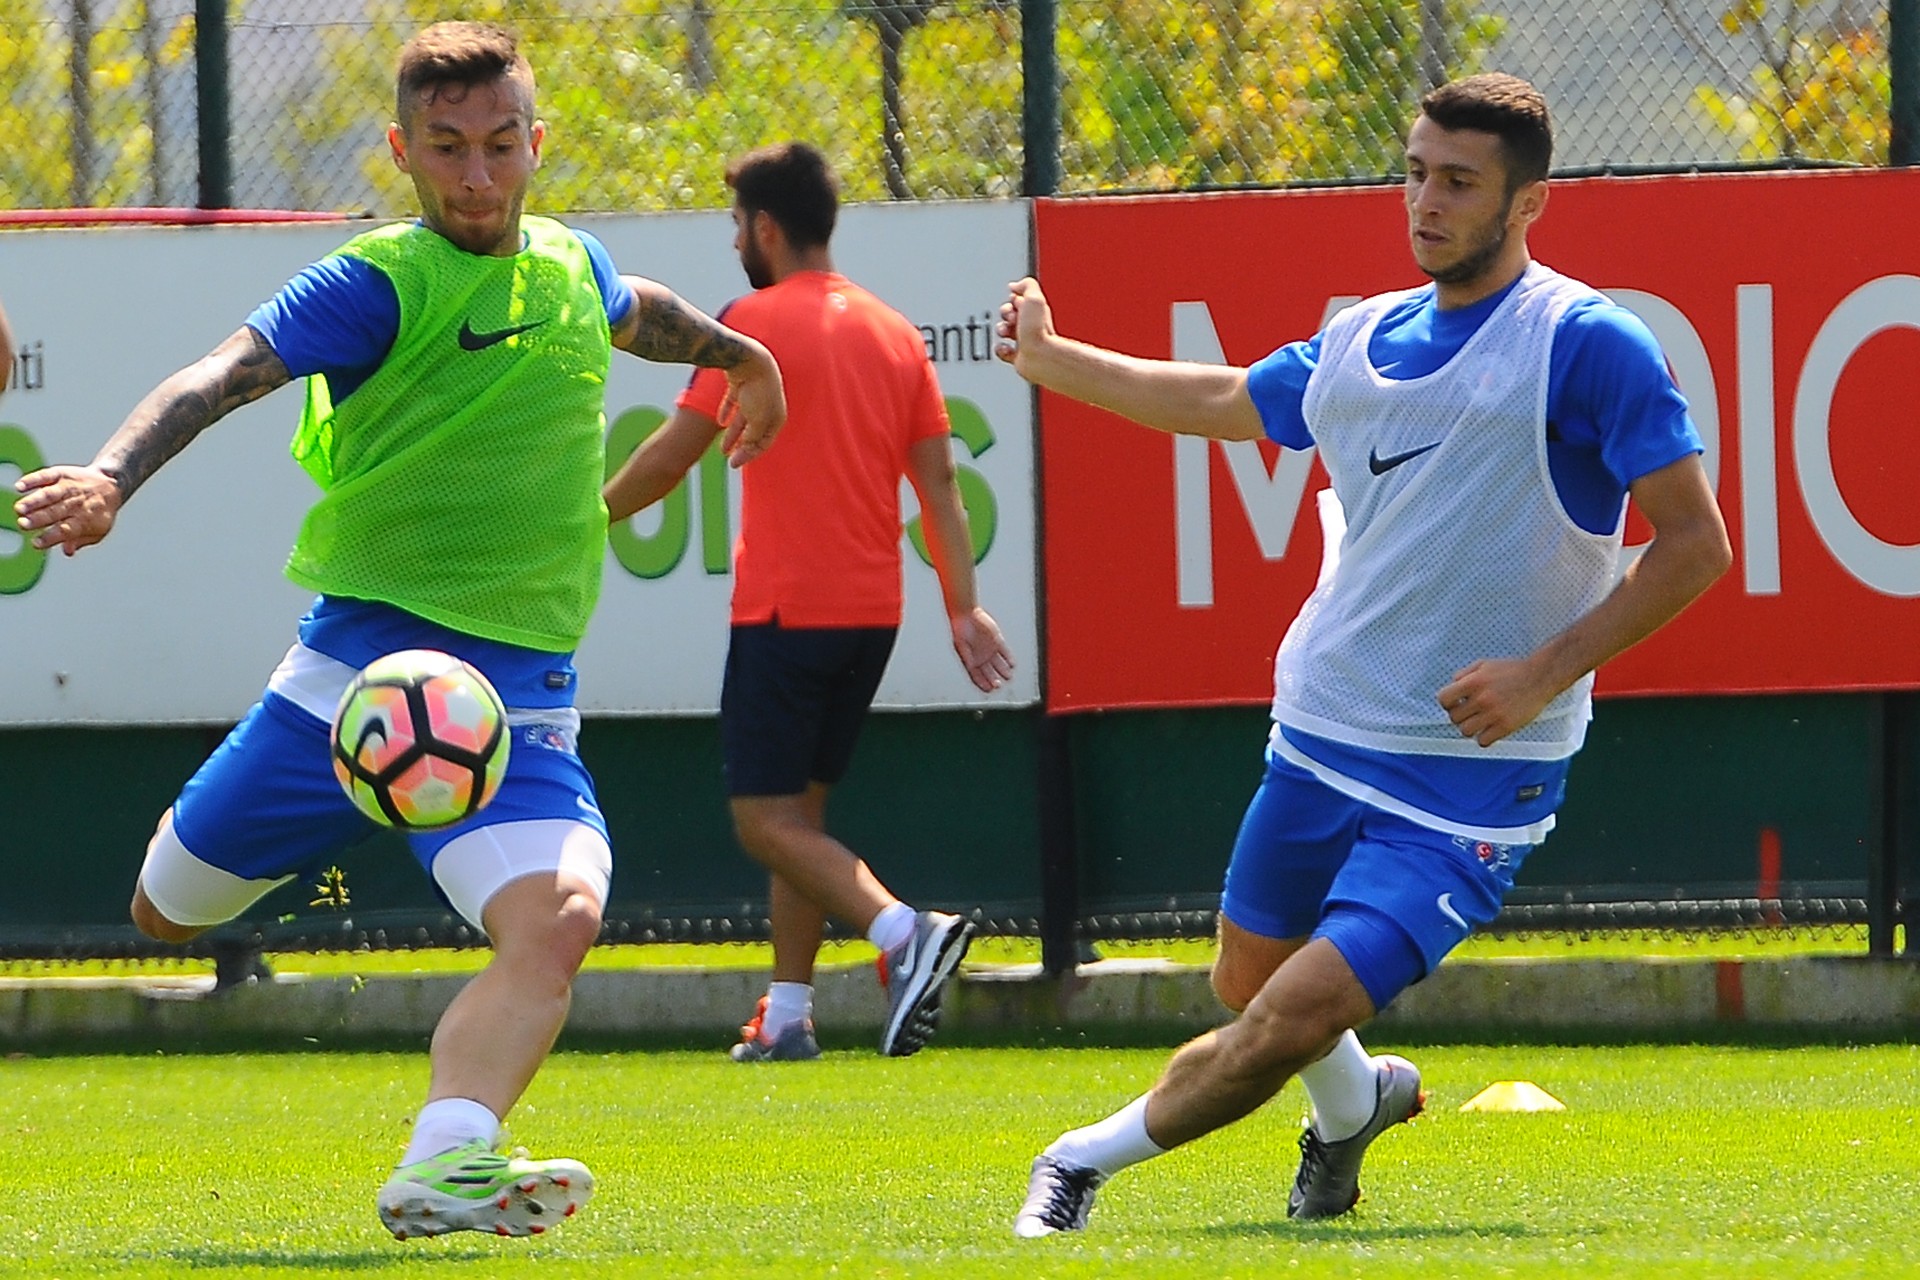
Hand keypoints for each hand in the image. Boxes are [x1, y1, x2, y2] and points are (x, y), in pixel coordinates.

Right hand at [13, 464, 123, 555]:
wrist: (110, 484)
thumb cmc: (98, 513)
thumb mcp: (98, 530)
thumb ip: (80, 540)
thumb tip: (68, 551)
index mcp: (84, 520)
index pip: (66, 530)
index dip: (51, 537)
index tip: (35, 543)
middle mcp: (75, 503)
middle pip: (55, 512)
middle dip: (38, 519)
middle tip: (23, 524)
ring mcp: (67, 488)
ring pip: (49, 494)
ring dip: (34, 501)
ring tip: (20, 509)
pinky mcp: (61, 474)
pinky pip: (46, 476)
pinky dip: (33, 481)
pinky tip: (20, 487)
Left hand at [717, 345, 785, 467]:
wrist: (748, 359)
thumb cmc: (757, 391)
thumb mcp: (757, 420)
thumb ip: (752, 437)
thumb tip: (746, 448)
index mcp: (778, 416)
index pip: (765, 441)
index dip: (750, 454)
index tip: (734, 464)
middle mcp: (769, 406)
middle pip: (755, 432)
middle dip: (743, 447)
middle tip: (730, 460)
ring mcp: (755, 394)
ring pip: (743, 419)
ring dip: (734, 434)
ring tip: (723, 448)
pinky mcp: (741, 384)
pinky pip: (734, 402)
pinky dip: (728, 412)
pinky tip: (720, 421)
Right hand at [951, 606, 1014, 693]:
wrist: (966, 614)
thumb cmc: (960, 630)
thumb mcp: (961, 646)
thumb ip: (967, 657)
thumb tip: (971, 668)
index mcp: (971, 660)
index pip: (977, 676)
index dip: (983, 684)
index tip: (989, 690)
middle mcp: (981, 656)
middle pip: (989, 673)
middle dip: (994, 680)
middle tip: (998, 685)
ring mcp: (989, 649)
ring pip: (998, 664)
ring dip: (1003, 671)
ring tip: (1008, 676)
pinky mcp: (997, 640)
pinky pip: (1005, 651)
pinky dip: (1009, 658)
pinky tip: (1012, 664)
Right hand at [993, 276, 1054, 377]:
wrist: (1040, 357)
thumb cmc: (1039, 331)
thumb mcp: (1034, 296)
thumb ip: (1026, 285)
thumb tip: (1014, 286)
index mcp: (1038, 312)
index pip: (1022, 301)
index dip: (1014, 299)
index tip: (1014, 301)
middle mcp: (1033, 327)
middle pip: (1012, 314)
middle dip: (1006, 313)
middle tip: (1010, 317)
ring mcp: (1026, 342)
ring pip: (1007, 332)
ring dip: (1001, 329)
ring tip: (1005, 331)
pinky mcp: (1019, 357)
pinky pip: (1004, 351)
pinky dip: (1001, 349)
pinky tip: (1005, 347)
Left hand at [1436, 658, 1560, 747]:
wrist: (1540, 677)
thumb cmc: (1511, 670)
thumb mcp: (1484, 664)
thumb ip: (1464, 674)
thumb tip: (1451, 688)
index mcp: (1473, 682)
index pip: (1443, 699)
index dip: (1448, 702)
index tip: (1456, 703)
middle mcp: (1481, 698)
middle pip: (1454, 718)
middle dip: (1460, 715)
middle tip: (1471, 712)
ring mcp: (1493, 714)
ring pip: (1465, 732)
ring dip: (1470, 728)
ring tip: (1479, 721)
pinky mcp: (1506, 726)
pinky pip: (1483, 741)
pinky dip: (1483, 738)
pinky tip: (1490, 730)